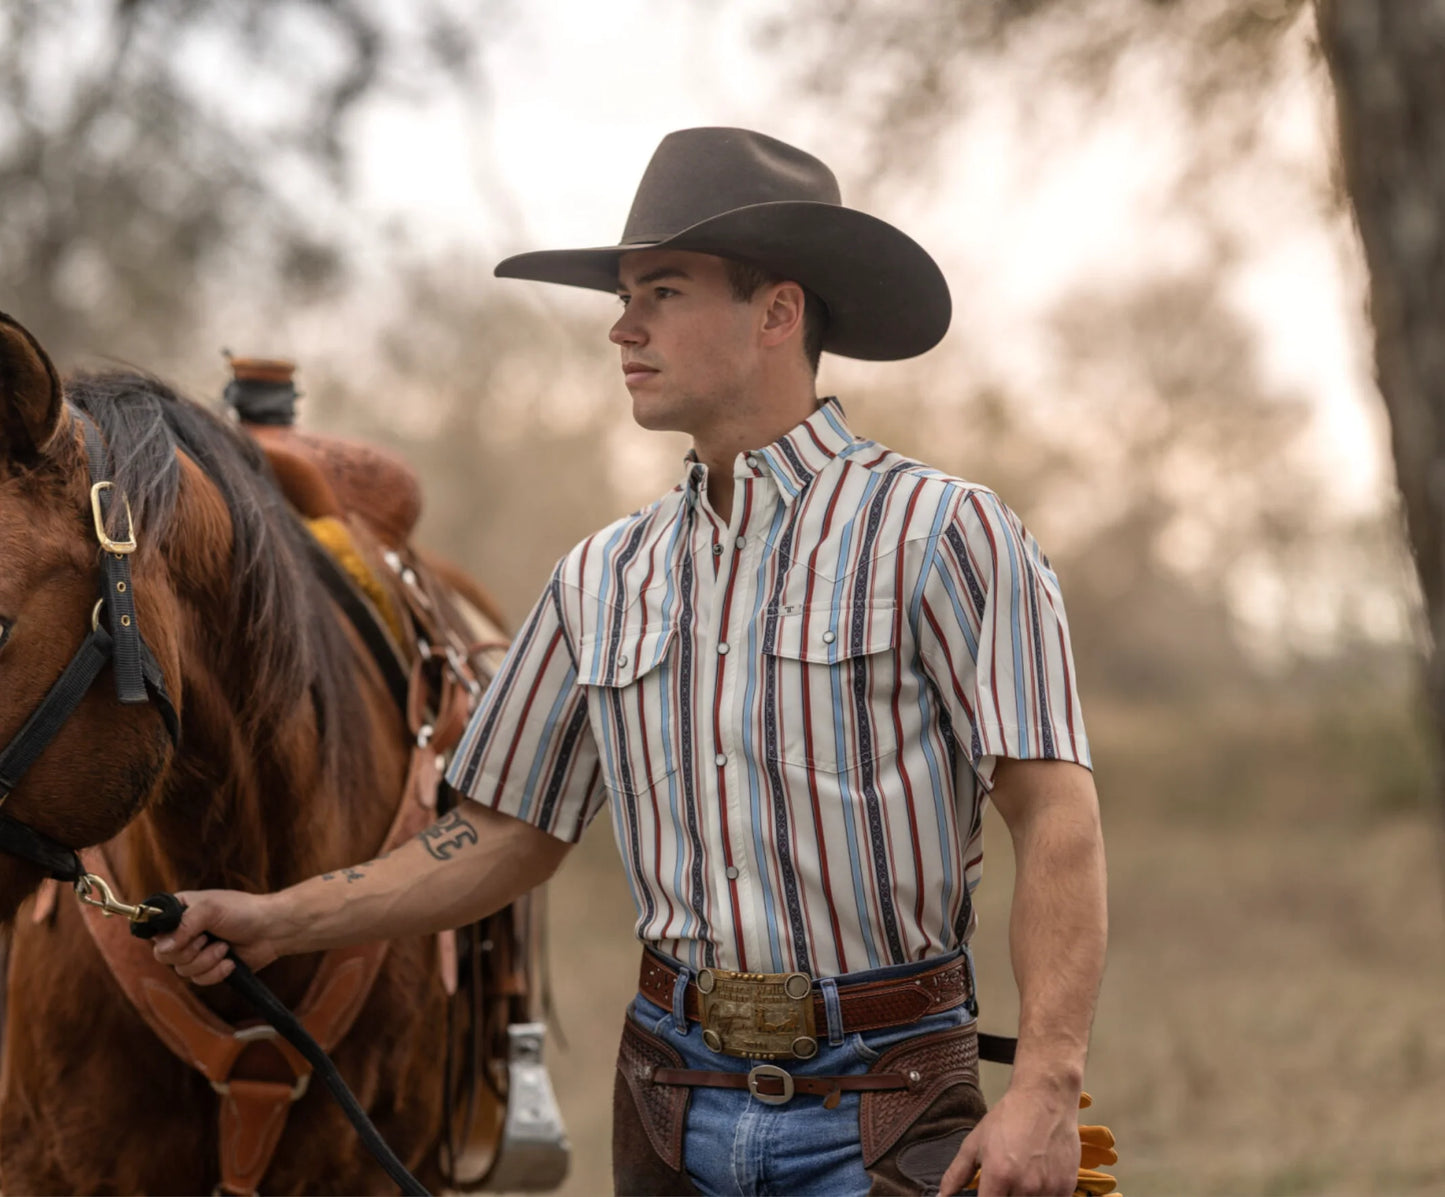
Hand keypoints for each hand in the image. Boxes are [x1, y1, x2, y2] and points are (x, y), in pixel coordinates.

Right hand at [150, 889, 283, 984]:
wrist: (272, 930)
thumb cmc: (243, 911)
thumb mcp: (211, 909)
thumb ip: (185, 925)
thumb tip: (164, 948)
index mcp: (178, 912)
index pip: (152, 929)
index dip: (163, 937)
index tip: (183, 935)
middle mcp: (182, 932)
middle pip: (163, 955)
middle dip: (189, 951)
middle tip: (208, 939)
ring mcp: (194, 951)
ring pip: (181, 971)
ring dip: (206, 961)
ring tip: (224, 948)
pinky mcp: (208, 968)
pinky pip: (198, 981)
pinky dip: (216, 972)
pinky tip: (230, 962)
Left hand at [940, 1082, 1080, 1196]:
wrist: (1046, 1099)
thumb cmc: (1007, 1119)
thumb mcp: (975, 1142)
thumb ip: (957, 1174)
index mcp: (998, 1176)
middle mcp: (1025, 1187)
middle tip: (1003, 1188)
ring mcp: (1049, 1189)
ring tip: (1019, 1183)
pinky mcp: (1067, 1188)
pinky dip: (1043, 1196)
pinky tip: (1037, 1183)